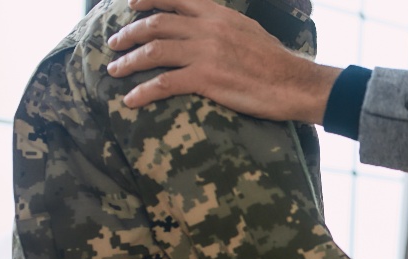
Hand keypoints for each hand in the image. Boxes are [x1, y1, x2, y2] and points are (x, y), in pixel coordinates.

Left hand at [106, 0, 340, 122]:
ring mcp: (205, 52)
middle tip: (113, 44)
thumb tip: (210, 27)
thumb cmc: (277, 63)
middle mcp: (208, 28)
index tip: (131, 5)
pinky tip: (131, 100)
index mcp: (218, 14)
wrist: (294, 84)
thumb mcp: (249, 30)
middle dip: (129, 34)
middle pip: (156, 24)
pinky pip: (165, 83)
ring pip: (154, 51)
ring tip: (114, 71)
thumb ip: (224, 26)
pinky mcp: (206, 79)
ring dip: (129, 61)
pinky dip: (143, 91)